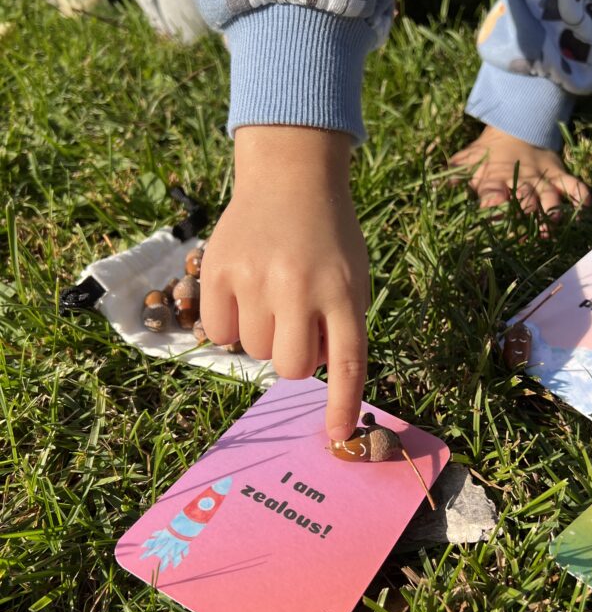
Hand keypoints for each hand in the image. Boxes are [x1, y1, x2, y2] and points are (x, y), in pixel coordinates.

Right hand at [200, 126, 368, 439]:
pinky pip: (219, 332)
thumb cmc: (328, 234)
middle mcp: (300, 288)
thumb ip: (341, 324)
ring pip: (255, 351)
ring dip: (263, 335)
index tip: (338, 436)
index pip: (347, 364)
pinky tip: (242, 292)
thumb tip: (313, 374)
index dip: (342, 405)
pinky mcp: (219, 271)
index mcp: (344, 292)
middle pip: (293, 366)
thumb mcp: (353, 274)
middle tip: (296, 326)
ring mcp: (256, 279)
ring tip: (270, 296)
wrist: (290, 175)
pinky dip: (230, 324)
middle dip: (295, 357)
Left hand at [448, 125, 590, 233]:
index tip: (495, 221)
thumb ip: (451, 177)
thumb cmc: (486, 154)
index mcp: (494, 180)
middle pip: (525, 199)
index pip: (493, 196)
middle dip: (527, 216)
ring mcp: (542, 178)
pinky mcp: (559, 174)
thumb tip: (431, 189)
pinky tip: (586, 208)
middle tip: (529, 234)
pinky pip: (574, 185)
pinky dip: (581, 195)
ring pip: (550, 196)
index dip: (494, 209)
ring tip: (554, 224)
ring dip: (553, 210)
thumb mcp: (466, 162)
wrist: (515, 125)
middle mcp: (520, 181)